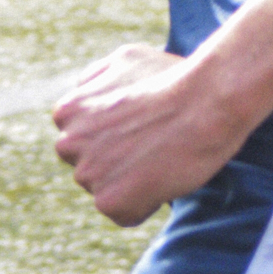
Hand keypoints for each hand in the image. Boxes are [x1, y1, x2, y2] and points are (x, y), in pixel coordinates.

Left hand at [51, 44, 246, 225]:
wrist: (205, 101)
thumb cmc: (173, 77)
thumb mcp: (125, 60)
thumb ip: (95, 79)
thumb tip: (84, 93)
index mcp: (67, 112)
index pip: (82, 141)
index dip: (115, 137)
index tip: (140, 129)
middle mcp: (68, 143)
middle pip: (90, 167)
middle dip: (116, 162)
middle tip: (152, 146)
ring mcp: (87, 174)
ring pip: (107, 191)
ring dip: (131, 183)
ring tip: (161, 159)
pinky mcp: (109, 201)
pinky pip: (126, 214)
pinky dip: (146, 204)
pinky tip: (164, 179)